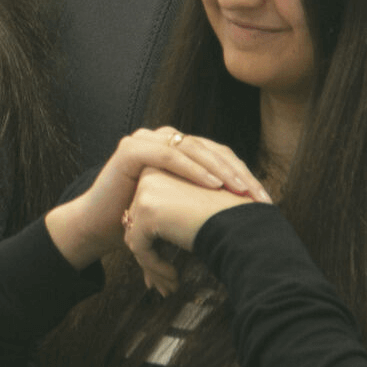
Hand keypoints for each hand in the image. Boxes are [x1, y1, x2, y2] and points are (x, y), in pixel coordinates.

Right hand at [45, 126, 266, 270]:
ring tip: (240, 189)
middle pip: (210, 149)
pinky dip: (192, 169)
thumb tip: (250, 210)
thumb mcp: (182, 207)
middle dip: (238, 172)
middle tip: (258, 196)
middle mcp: (162, 139)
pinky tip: (213, 184)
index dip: (244, 174)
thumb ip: (208, 200)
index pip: (219, 155)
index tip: (265, 200)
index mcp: (178, 150)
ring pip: (192, 148)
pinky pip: (167, 155)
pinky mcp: (130, 150)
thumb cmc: (142, 220)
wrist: (101, 227)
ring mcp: (145, 141)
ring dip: (220, 168)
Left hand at [123, 167, 255, 293]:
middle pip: (138, 223)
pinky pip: (139, 246)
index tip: (170, 268)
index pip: (148, 209)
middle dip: (151, 257)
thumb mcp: (198, 213)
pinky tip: (173, 279)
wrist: (246, 224)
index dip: (156, 241)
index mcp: (165, 168)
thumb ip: (175, 221)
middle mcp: (152, 173)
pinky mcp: (147, 209)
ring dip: (151, 266)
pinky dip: (153, 266)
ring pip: (136, 237)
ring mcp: (147, 190)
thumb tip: (157, 243)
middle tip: (164, 283)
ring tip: (169, 287)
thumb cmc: (233, 220)